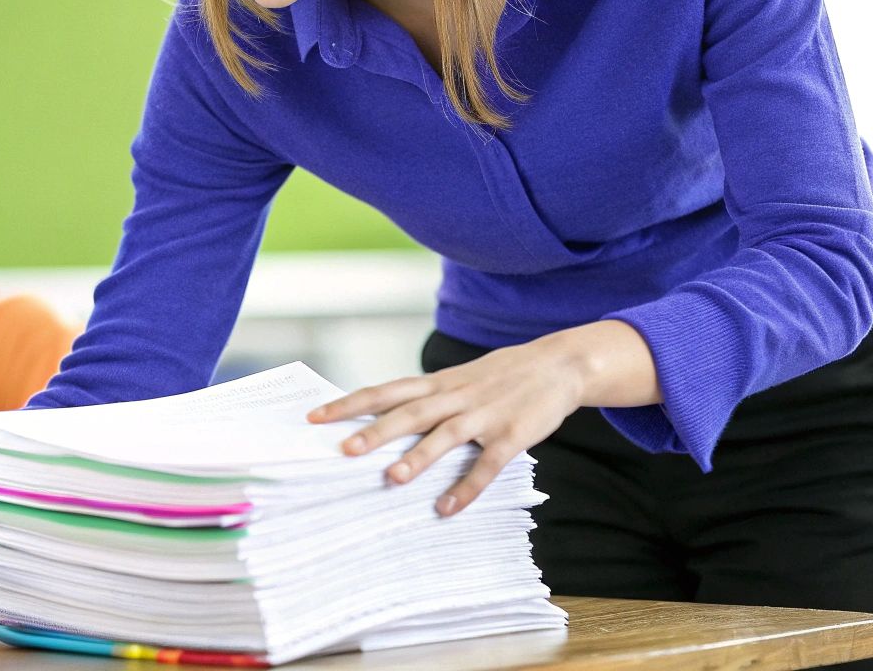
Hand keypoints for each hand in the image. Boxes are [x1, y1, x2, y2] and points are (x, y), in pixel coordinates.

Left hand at [308, 320, 659, 515]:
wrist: (558, 364)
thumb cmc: (499, 376)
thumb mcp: (456, 380)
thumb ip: (424, 399)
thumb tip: (381, 421)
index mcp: (437, 384)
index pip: (384, 391)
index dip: (349, 403)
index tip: (314, 416)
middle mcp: (455, 396)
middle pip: (408, 413)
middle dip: (374, 430)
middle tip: (343, 449)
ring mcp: (483, 415)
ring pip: (445, 435)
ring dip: (418, 457)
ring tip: (391, 478)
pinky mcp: (511, 435)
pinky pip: (487, 464)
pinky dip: (468, 486)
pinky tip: (448, 507)